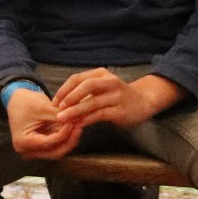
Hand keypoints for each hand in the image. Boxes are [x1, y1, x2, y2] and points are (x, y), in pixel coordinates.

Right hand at [7, 87, 81, 159]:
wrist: (18, 101)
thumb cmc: (26, 103)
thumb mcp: (43, 107)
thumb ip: (59, 116)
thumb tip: (78, 119)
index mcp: (23, 143)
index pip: (49, 143)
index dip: (64, 134)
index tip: (73, 122)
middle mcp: (29, 151)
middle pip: (55, 153)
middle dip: (70, 140)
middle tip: (80, 126)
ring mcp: (36, 150)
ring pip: (59, 150)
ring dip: (70, 139)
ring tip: (79, 124)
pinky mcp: (43, 145)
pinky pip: (58, 145)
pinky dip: (67, 137)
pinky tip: (75, 126)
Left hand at [53, 69, 179, 128]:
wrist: (143, 102)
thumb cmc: (116, 96)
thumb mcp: (101, 88)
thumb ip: (84, 93)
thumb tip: (60, 104)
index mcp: (102, 74)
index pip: (78, 78)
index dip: (64, 90)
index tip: (54, 102)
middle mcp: (110, 82)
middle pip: (86, 85)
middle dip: (69, 97)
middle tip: (57, 109)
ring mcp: (117, 95)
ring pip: (92, 102)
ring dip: (75, 111)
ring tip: (62, 119)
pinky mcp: (120, 110)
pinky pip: (100, 114)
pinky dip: (86, 119)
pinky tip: (77, 125)